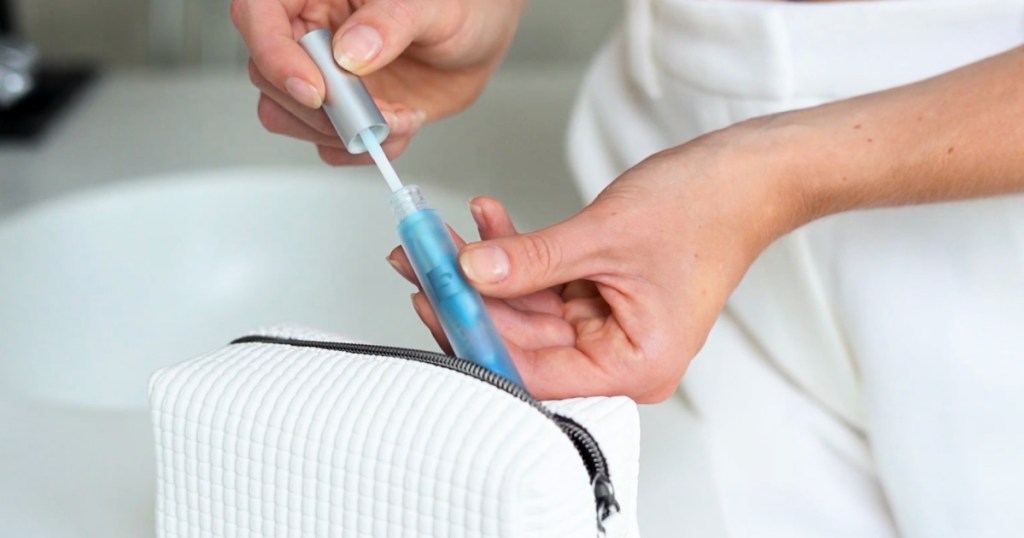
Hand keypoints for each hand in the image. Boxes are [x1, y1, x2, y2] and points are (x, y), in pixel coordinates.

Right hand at [231, 0, 524, 164]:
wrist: (481, 35)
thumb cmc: (458, 3)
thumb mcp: (430, 4)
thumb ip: (389, 22)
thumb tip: (351, 52)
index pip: (258, 17)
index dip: (276, 58)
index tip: (315, 91)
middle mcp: (310, 33)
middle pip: (269, 77)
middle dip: (322, 108)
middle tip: (373, 110)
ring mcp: (323, 75)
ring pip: (289, 117)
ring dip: (342, 133)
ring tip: (397, 115)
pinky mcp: (343, 111)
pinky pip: (328, 145)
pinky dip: (362, 149)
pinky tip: (399, 125)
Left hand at [387, 124, 803, 401]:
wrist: (746, 177)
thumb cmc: (707, 211)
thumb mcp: (605, 236)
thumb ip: (533, 259)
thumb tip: (470, 271)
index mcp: (633, 367)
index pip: (533, 372)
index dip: (476, 337)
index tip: (433, 301)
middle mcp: (618, 358)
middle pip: (522, 341)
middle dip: (470, 296)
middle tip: (421, 262)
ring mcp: (607, 329)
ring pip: (526, 309)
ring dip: (485, 270)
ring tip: (440, 238)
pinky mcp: (599, 300)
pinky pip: (544, 283)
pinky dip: (518, 254)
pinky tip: (488, 224)